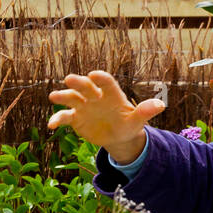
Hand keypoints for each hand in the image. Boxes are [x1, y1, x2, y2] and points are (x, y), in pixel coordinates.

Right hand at [47, 70, 164, 160]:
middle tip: (70, 79)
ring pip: (71, 98)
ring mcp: (83, 106)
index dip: (100, 78)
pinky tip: (51, 125)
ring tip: (54, 97)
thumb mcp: (137, 120)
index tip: (94, 75)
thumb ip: (146, 111)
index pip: (106, 82)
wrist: (118, 137)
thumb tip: (161, 104)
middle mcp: (95, 96)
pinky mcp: (75, 118)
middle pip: (85, 86)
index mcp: (111, 94)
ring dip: (62, 96)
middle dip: (78, 82)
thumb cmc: (129, 124)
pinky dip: (57, 119)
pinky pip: (64, 117)